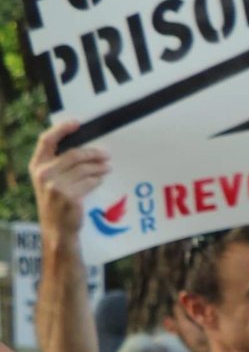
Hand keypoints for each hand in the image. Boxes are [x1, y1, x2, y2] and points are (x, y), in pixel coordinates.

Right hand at [29, 119, 107, 234]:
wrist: (57, 228)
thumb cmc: (56, 201)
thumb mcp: (49, 180)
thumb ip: (58, 164)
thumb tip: (83, 149)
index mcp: (37, 165)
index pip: (47, 140)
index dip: (61, 129)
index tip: (77, 123)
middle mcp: (44, 173)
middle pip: (74, 154)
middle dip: (93, 153)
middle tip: (107, 154)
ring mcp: (56, 185)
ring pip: (85, 169)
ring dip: (100, 167)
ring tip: (108, 167)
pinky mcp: (69, 196)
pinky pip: (89, 182)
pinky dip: (97, 180)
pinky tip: (100, 179)